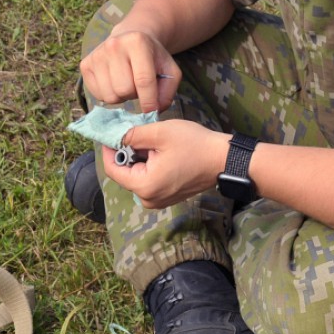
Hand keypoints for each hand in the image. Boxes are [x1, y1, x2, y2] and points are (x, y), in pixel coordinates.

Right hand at [80, 30, 179, 112]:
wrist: (131, 38)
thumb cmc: (152, 57)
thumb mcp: (169, 70)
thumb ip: (167, 92)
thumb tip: (154, 111)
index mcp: (137, 42)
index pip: (143, 80)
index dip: (149, 101)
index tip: (152, 112)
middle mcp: (114, 46)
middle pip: (124, 89)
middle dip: (134, 95)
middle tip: (138, 87)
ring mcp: (97, 54)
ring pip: (109, 96)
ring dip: (122, 97)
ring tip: (127, 84)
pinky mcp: (85, 64)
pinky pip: (97, 95)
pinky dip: (109, 95)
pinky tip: (115, 83)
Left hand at [102, 120, 229, 208]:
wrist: (223, 160)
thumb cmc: (195, 145)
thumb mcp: (160, 133)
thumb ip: (132, 135)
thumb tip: (113, 136)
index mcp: (145, 186)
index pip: (113, 169)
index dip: (109, 149)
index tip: (112, 132)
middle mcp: (149, 199)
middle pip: (125, 173)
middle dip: (128, 152)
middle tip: (140, 133)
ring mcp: (159, 200)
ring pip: (137, 176)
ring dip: (140, 159)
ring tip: (155, 143)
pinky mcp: (167, 197)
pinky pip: (149, 181)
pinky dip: (150, 166)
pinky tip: (163, 153)